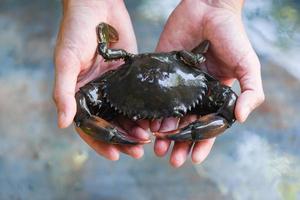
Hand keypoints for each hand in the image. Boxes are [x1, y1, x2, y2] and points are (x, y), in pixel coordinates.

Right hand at [53, 0, 147, 159]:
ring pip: (126, 114)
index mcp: (80, 94)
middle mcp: (98, 94)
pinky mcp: (131, 77)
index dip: (100, 142)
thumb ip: (64, 92)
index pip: (89, 126)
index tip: (115, 154)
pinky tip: (155, 118)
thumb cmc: (75, 31)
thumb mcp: (66, 61)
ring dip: (136, 128)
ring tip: (148, 138)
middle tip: (138, 150)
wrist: (98, 6)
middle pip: (110, 124)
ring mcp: (116, 87)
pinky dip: (145, 110)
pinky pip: (139, 98)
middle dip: (123, 139)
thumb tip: (62, 124)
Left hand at [151, 0, 264, 166]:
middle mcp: (194, 94)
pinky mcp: (162, 72)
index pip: (208, 126)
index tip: (195, 159)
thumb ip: (251, 91)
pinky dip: (151, 112)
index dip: (203, 144)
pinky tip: (148, 125)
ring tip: (157, 148)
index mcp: (214, 96)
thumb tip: (241, 118)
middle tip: (171, 159)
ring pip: (168, 115)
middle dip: (179, 144)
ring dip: (163, 134)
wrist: (208, 9)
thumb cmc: (232, 37)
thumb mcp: (248, 65)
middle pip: (186, 126)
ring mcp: (177, 84)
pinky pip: (155, 96)